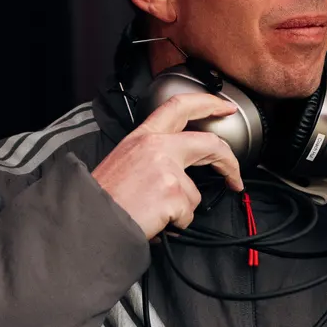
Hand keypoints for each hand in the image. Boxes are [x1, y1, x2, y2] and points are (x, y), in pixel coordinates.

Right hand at [91, 92, 244, 241]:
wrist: (91, 220)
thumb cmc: (104, 197)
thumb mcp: (124, 161)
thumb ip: (152, 155)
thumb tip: (177, 168)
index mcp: (143, 137)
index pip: (179, 106)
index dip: (207, 103)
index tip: (224, 108)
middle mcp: (156, 146)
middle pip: (208, 144)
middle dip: (229, 161)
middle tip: (235, 175)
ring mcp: (167, 168)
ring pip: (195, 192)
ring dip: (181, 209)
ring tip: (156, 213)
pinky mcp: (173, 192)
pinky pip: (188, 213)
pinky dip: (176, 223)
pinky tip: (155, 220)